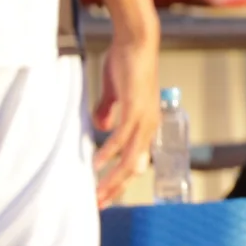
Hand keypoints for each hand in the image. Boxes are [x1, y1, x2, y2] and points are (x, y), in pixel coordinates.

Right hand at [91, 23, 161, 205]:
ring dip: (113, 178)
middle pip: (134, 167)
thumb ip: (107, 110)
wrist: (136, 41)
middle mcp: (148, 126)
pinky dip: (110, 152)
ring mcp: (144, 118)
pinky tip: (97, 165)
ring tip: (97, 193)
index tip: (103, 195)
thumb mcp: (114, 92)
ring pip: (130, 158)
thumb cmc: (126, 64)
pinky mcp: (135, 108)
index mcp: (144, 125)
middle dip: (115, 188)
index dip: (119, 180)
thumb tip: (101, 127)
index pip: (134, 161)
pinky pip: (122, 137)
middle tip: (99, 204)